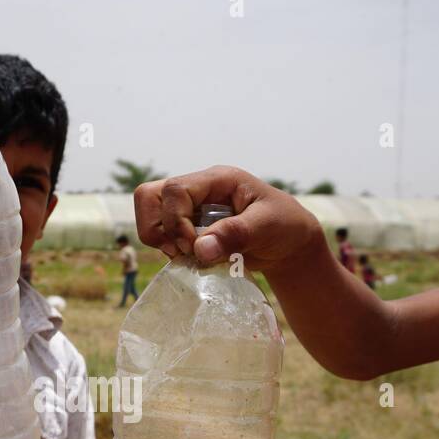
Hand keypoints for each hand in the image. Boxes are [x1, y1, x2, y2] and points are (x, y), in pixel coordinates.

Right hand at [133, 165, 323, 275]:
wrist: (289, 243)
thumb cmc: (284, 226)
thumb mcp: (267, 227)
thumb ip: (235, 234)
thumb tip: (200, 249)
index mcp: (217, 179)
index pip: (175, 190)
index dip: (176, 221)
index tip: (195, 247)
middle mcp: (198, 190)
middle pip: (149, 196)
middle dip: (158, 228)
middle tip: (183, 251)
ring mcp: (190, 208)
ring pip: (150, 214)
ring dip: (161, 240)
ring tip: (188, 256)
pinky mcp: (187, 227)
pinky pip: (161, 234)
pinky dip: (169, 250)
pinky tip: (194, 259)